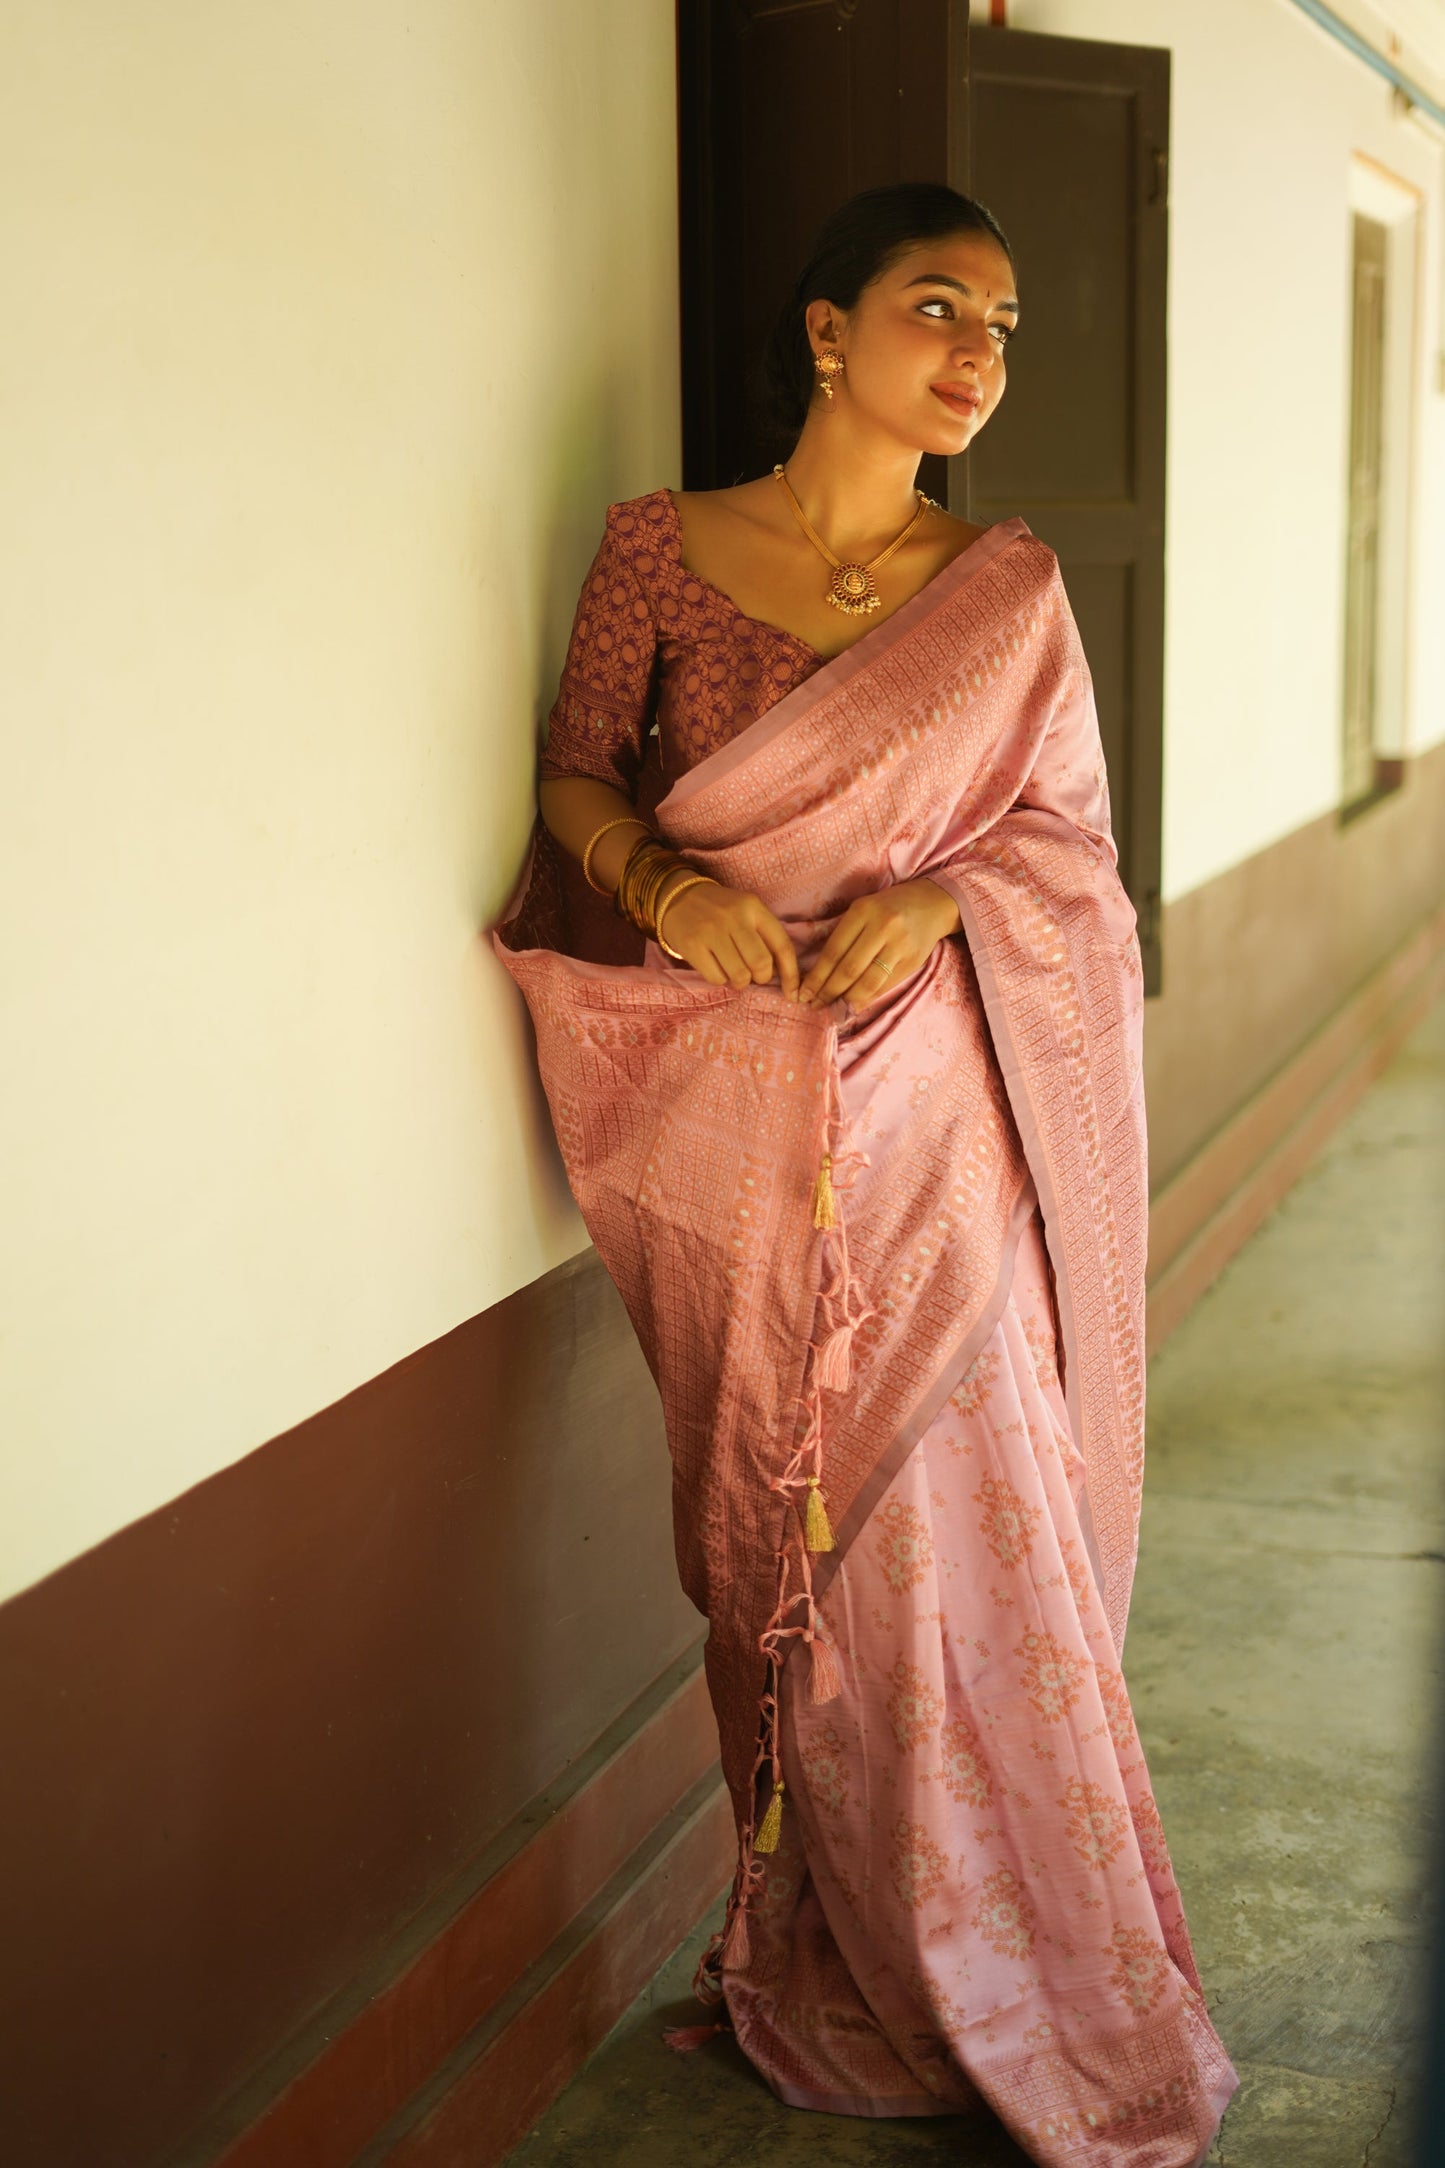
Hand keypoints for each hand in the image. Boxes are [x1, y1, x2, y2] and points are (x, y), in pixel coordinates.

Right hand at [658, 874, 801, 996]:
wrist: (677, 897)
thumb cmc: (720, 910)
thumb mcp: (746, 911)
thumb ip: (764, 935)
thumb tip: (782, 975)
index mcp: (753, 907)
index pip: (782, 945)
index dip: (791, 974)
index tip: (792, 993)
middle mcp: (733, 917)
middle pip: (761, 964)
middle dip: (760, 978)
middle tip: (752, 974)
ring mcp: (711, 931)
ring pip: (739, 975)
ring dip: (740, 981)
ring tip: (733, 970)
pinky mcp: (692, 945)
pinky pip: (716, 978)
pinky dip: (720, 980)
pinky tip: (715, 967)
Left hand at [797, 879, 961, 1011]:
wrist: (932, 904)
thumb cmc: (888, 907)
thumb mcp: (863, 910)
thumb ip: (844, 936)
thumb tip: (820, 976)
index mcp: (863, 911)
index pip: (833, 951)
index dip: (816, 976)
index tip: (804, 992)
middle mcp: (883, 927)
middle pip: (848, 969)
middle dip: (828, 992)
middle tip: (814, 1005)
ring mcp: (900, 945)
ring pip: (868, 982)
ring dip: (847, 1000)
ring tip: (833, 1009)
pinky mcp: (913, 961)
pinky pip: (885, 986)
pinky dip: (867, 999)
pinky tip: (854, 1005)